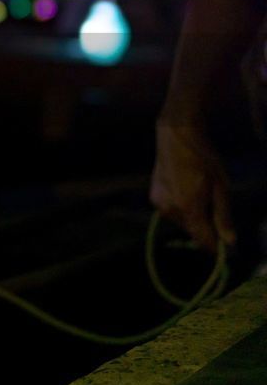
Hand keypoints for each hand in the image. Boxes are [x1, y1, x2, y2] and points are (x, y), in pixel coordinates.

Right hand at [150, 120, 235, 251]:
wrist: (177, 136)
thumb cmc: (204, 159)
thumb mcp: (221, 187)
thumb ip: (223, 216)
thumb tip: (230, 242)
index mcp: (189, 209)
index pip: (204, 241)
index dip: (218, 248)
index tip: (229, 248)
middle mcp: (170, 211)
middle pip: (193, 232)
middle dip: (206, 228)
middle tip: (216, 206)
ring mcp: (159, 204)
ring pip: (183, 222)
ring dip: (194, 216)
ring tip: (201, 193)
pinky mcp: (154, 197)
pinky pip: (173, 212)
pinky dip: (183, 208)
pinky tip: (188, 189)